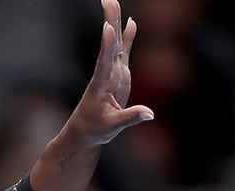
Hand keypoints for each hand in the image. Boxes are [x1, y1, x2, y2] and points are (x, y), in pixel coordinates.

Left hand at [65, 0, 153, 147]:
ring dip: (114, 22)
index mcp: (100, 86)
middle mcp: (106, 75)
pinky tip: (130, 22)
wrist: (84, 132)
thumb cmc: (95, 130)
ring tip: (113, 2)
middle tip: (107, 0)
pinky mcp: (118, 76)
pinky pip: (124, 52)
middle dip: (109, 22)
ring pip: (115, 44)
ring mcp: (112, 73)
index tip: (107, 28)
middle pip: (109, 45)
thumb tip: (150, 113)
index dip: (107, 46)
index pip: (104, 63)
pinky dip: (128, 38)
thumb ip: (130, 118)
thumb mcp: (112, 127)